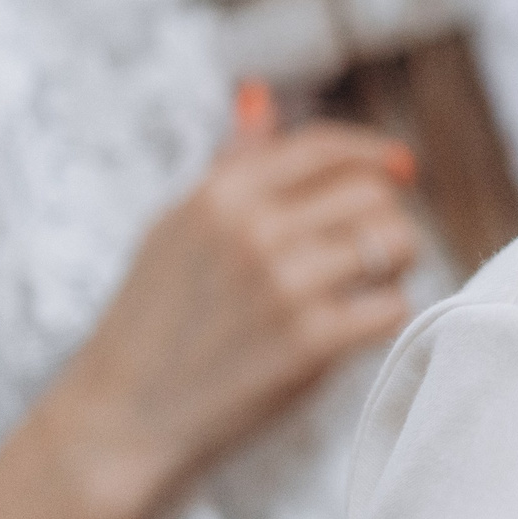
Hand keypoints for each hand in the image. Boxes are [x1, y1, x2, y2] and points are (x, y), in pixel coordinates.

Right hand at [43, 85, 420, 518]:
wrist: (121, 422)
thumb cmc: (152, 323)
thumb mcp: (175, 226)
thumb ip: (231, 163)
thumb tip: (261, 96)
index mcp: (221, 194)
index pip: (327, 147)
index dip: (373, 153)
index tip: (396, 170)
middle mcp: (254, 230)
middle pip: (373, 193)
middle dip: (385, 217)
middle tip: (370, 251)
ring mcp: (284, 285)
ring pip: (395, 243)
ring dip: (396, 266)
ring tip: (369, 286)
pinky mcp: (310, 343)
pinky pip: (392, 307)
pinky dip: (387, 316)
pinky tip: (360, 327)